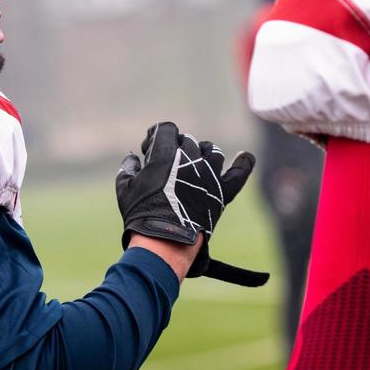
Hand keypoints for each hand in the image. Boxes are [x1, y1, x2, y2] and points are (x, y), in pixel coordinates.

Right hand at [115, 122, 267, 286]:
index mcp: (166, 153)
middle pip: (187, 140)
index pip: (166, 129)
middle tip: (167, 165)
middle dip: (175, 147)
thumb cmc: (141, 213)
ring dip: (203, 151)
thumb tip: (133, 159)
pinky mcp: (222, 192)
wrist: (165, 240)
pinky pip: (239, 173)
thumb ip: (128, 168)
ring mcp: (209, 175)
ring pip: (212, 151)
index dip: (156, 135)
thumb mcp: (125, 188)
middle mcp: (191, 159)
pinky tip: (244, 157)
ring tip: (196, 160)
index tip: (148, 149)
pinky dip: (244, 163)